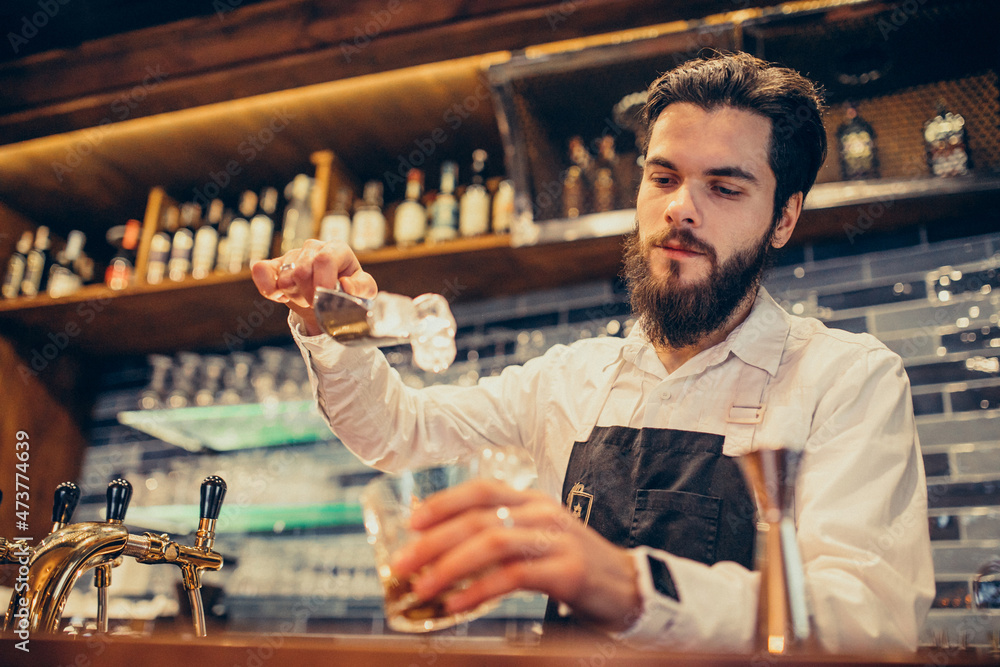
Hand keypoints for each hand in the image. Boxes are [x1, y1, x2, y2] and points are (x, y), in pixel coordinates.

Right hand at [251, 240, 377, 335]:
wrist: (330, 300)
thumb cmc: (350, 292)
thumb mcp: (365, 291)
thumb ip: (361, 287)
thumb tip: (346, 285)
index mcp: (338, 249)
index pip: (324, 260)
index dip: (322, 283)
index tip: (324, 300)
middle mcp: (314, 247)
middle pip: (302, 270)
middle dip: (309, 295)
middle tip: (317, 303)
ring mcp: (294, 254)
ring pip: (285, 277)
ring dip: (295, 296)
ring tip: (306, 298)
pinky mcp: (276, 265)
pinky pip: (261, 270)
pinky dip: (267, 287)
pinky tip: (279, 295)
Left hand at [391, 479, 641, 631]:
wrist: (629, 586)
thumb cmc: (572, 565)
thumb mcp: (535, 540)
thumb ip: (499, 536)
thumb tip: (441, 549)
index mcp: (532, 501)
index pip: (482, 489)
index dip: (443, 503)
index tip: (412, 522)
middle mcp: (542, 513)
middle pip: (478, 517)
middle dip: (434, 540)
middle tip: (402, 562)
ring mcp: (556, 539)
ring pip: (492, 542)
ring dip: (450, 566)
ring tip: (423, 586)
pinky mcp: (567, 570)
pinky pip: (513, 577)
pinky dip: (479, 591)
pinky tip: (457, 604)